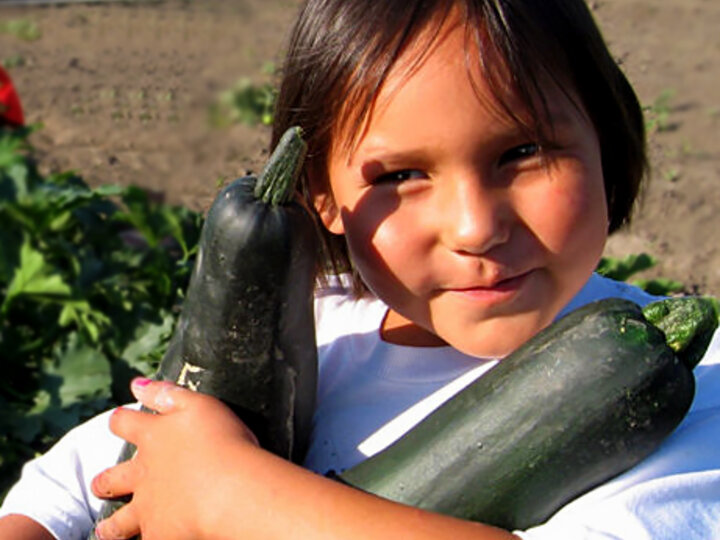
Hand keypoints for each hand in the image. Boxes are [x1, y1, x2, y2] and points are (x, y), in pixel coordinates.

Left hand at [91, 378, 258, 539]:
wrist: (233, 491)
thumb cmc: (223, 442)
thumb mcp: (200, 405)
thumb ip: (167, 394)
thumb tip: (137, 384)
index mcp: (153, 437)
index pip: (124, 423)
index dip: (120, 421)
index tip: (118, 421)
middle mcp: (143, 474)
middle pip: (111, 478)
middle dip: (104, 481)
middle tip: (101, 484)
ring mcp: (148, 508)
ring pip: (119, 521)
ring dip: (111, 526)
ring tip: (106, 529)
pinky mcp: (159, 534)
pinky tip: (148, 539)